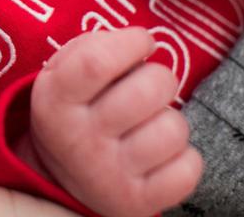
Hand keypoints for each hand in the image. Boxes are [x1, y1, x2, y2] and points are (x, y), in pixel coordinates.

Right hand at [25, 28, 200, 216]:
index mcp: (55, 102)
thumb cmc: (76, 107)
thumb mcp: (62, 72)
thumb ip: (93, 47)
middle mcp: (79, 142)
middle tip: (149, 85)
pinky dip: (183, 158)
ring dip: (169, 120)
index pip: (96, 62)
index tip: (141, 42)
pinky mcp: (138, 203)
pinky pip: (188, 169)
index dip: (131, 42)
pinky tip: (160, 155)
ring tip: (150, 124)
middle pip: (148, 90)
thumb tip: (140, 42)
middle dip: (160, 77)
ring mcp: (109, 176)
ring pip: (173, 129)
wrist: (62, 180)